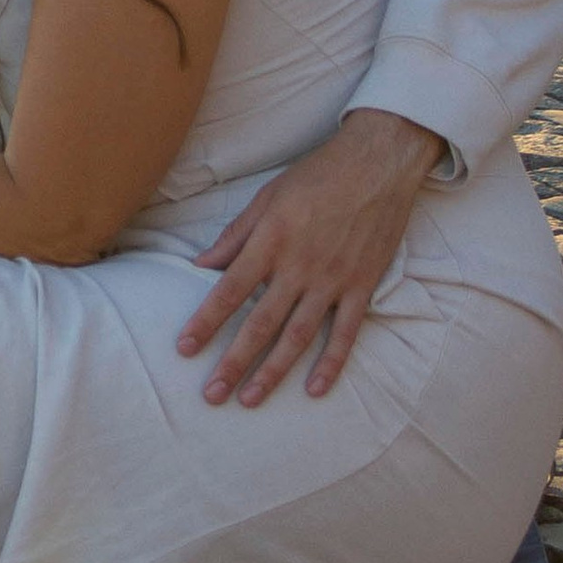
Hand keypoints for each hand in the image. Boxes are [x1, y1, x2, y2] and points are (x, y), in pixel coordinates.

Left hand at [176, 110, 444, 406]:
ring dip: (273, 371)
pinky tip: (315, 389)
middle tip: (212, 394)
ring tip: (250, 400)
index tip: (184, 349)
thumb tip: (200, 267)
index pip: (229, 291)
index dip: (205, 322)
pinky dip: (332, 363)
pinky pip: (347, 332)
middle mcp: (299, 266)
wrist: (378, 162)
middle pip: (260, 324)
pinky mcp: (363, 286)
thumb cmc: (317, 176)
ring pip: (298, 336)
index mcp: (270, 242)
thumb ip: (234, 237)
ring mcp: (333, 280)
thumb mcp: (267, 198)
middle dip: (233, 362)